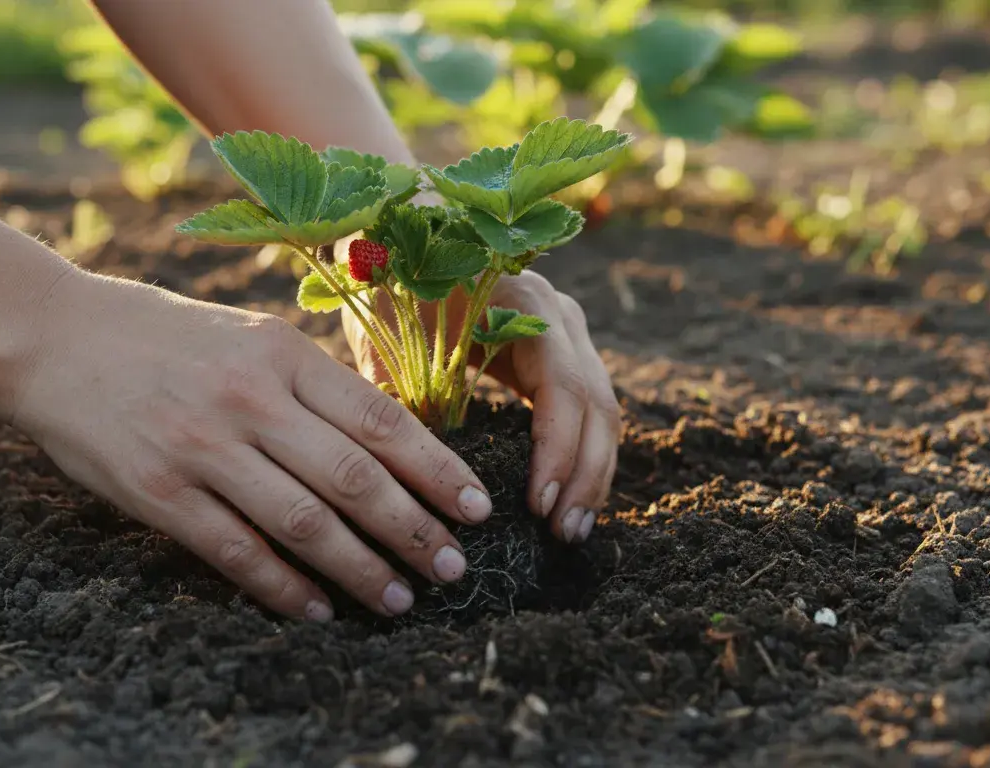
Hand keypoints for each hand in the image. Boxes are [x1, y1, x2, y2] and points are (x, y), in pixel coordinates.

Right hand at [9, 271, 493, 620]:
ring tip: (400, 599)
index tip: (476, 507)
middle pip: (354, 479)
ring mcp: (202, 449)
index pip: (382, 420)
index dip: (438, 470)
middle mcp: (250, 400)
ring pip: (304, 523)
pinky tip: (319, 609)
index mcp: (282, 355)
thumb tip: (391, 440)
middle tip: (453, 568)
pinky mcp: (158, 493)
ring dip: (361, 569)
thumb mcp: (249, 337)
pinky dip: (284, 588)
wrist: (53, 336)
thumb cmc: (164, 337)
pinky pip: (237, 553)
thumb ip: (312, 384)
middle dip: (415, 530)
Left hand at [344, 270, 621, 543]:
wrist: (403, 237)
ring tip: (570, 530)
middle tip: (564, 534)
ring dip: (591, 474)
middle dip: (585, 475)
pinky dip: (580, 459)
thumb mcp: (388, 332)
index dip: (557, 450)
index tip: (536, 505)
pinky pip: (585, 413)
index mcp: (528, 303)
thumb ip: (401, 393)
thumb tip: (413, 473)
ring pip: (601, 413)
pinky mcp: (558, 360)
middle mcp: (561, 318)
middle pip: (597, 405)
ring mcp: (567, 337)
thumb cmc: (391, 282)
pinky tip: (565, 503)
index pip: (563, 387)